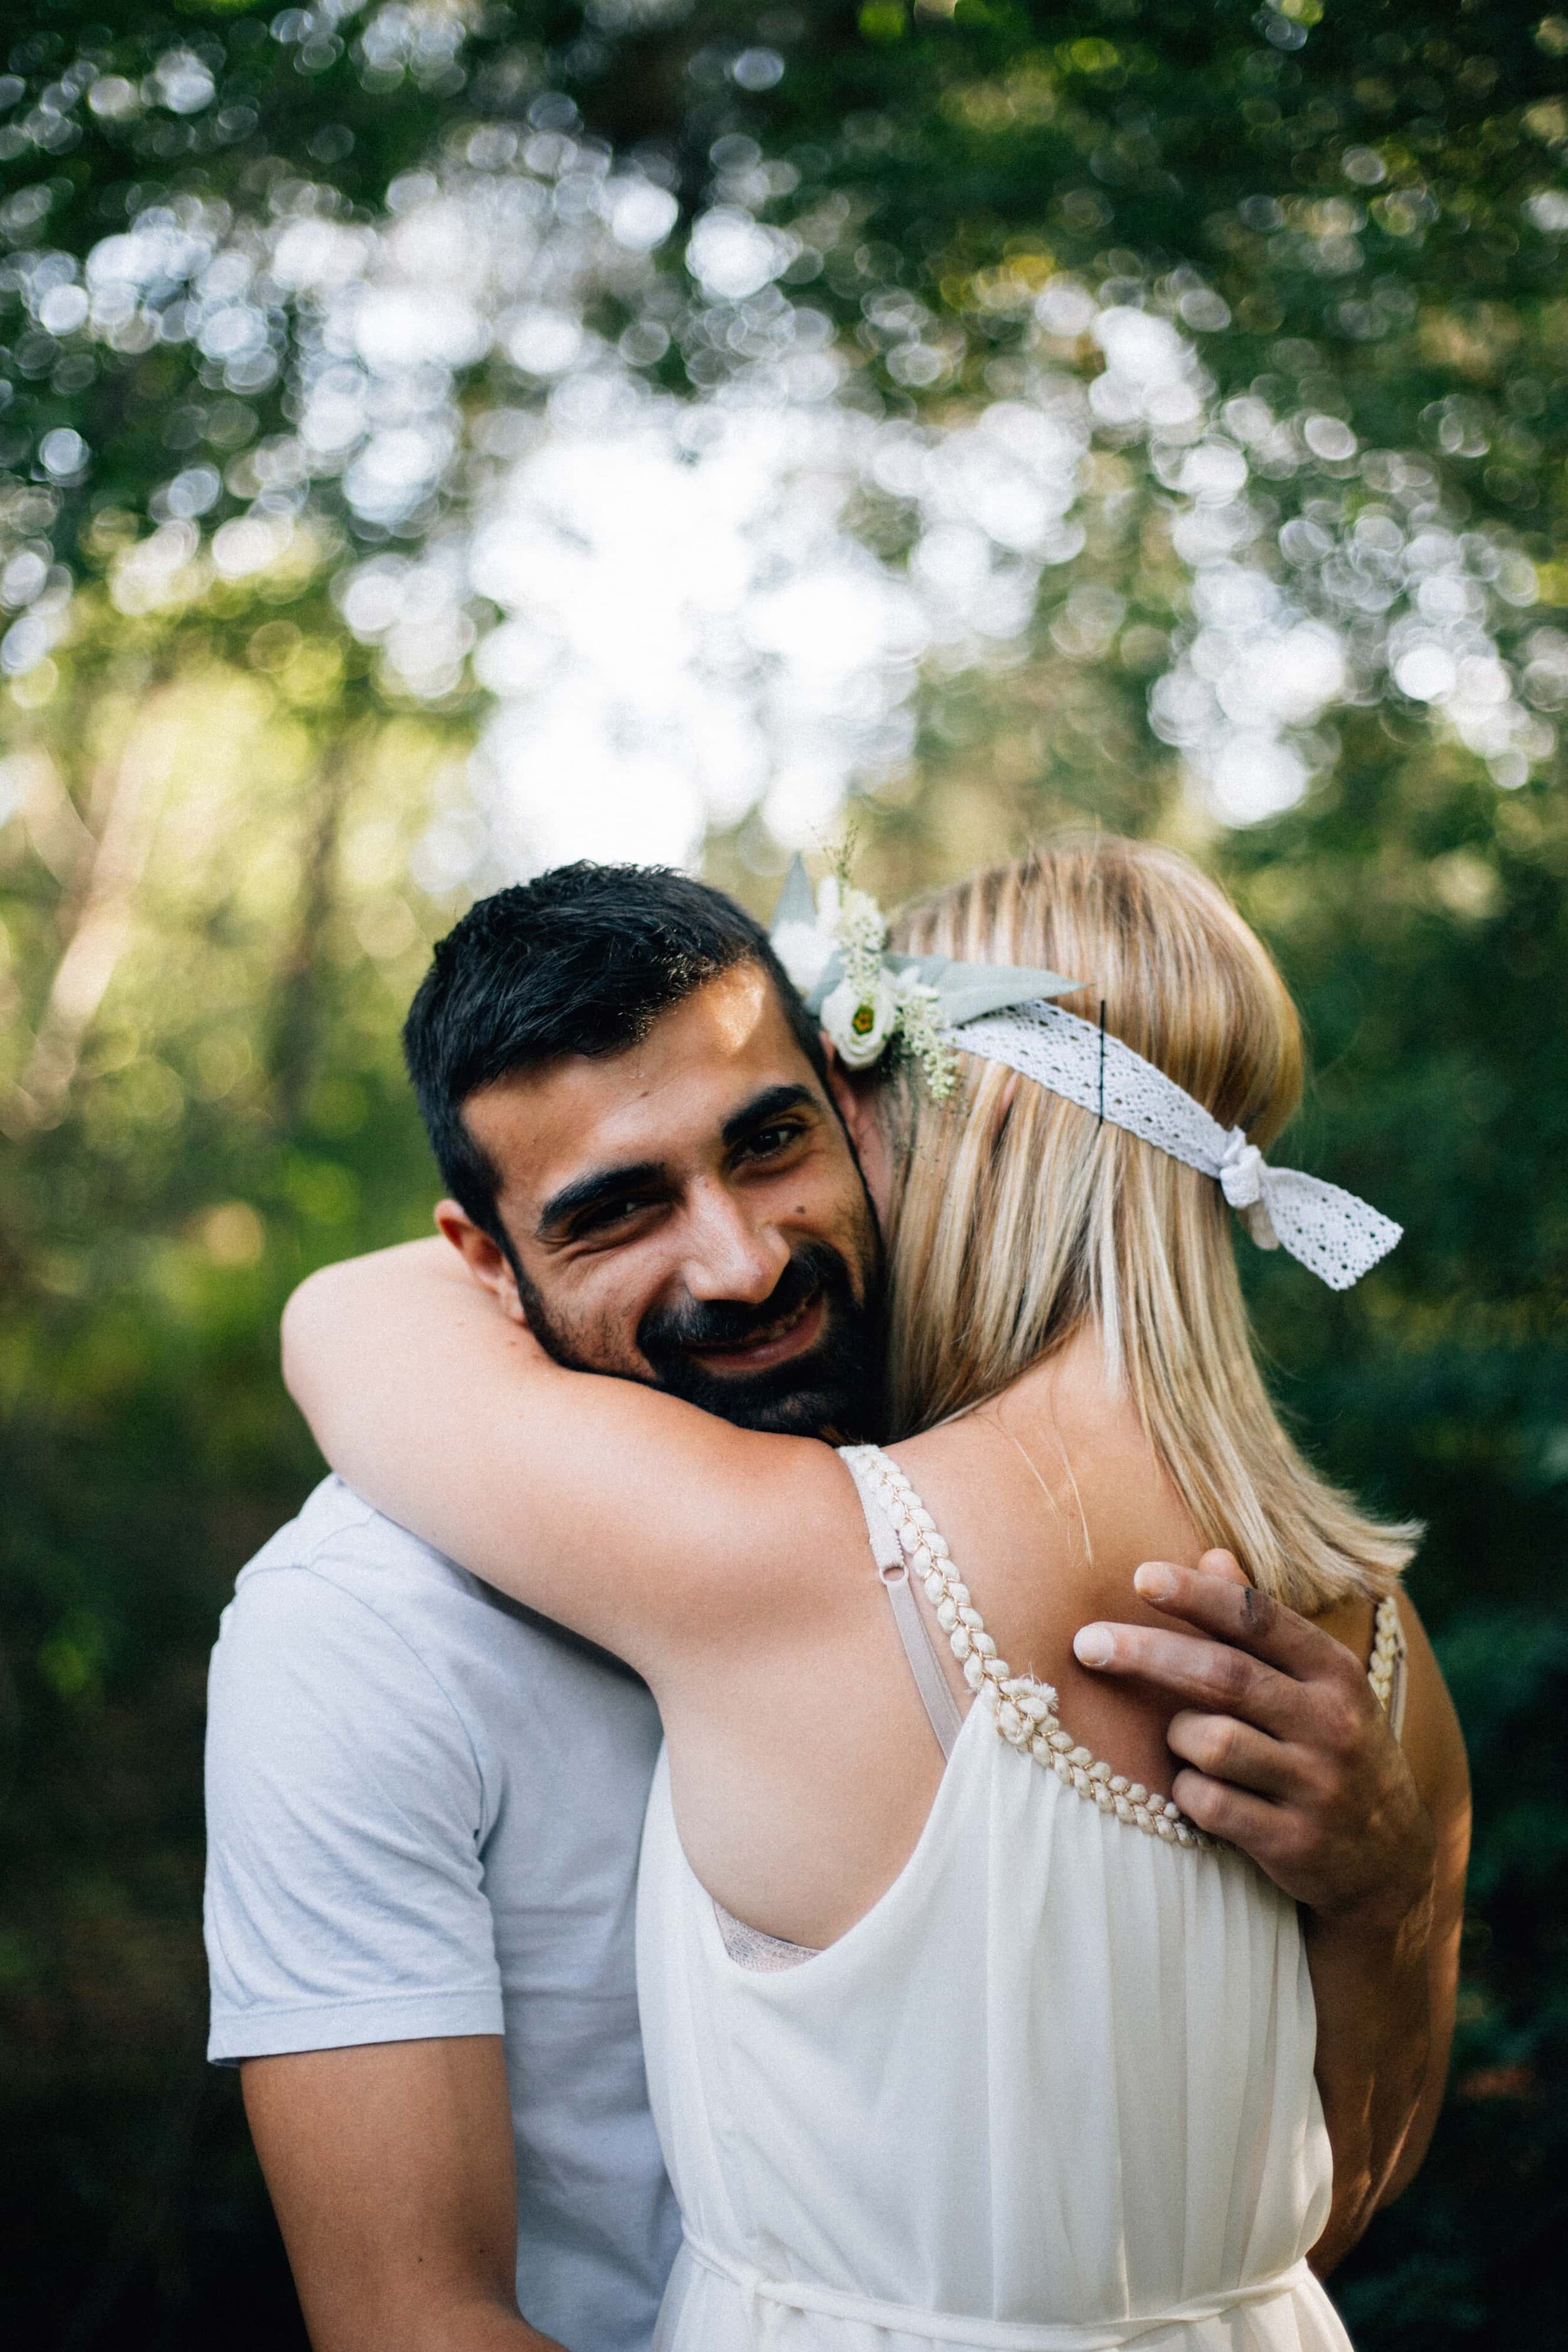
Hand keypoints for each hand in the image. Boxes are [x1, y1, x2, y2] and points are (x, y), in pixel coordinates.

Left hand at [1073, 1555, 1434, 1928]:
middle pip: (1223, 1675)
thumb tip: (1212, 1556)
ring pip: (1211, 1742)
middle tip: (1087, 1643)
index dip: (1197, 1595)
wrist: (1390, 1862)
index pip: (1259, 1619)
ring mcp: (1316, 1787)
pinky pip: (1209, 1804)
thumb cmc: (1330, 1749)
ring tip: (1183, 1740)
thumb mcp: (1317, 1684)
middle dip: (1147, 1653)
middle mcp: (1332, 1725)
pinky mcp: (1293, 1844)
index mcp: (1335, 1672)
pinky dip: (1186, 1790)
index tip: (1141, 1577)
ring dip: (1177, 1736)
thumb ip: (1261, 1624)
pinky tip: (1196, 1788)